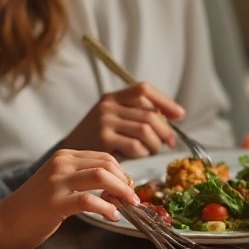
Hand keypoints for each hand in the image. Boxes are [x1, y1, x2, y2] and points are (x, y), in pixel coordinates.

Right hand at [0, 149, 138, 248]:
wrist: (3, 222)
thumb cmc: (33, 207)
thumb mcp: (59, 184)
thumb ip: (83, 181)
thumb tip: (116, 189)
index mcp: (64, 157)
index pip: (104, 157)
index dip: (123, 173)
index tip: (129, 189)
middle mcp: (61, 164)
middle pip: (107, 164)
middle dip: (126, 182)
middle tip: (133, 200)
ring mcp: (56, 182)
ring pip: (102, 177)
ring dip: (121, 192)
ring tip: (127, 206)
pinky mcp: (54, 203)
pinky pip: (89, 201)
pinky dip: (106, 209)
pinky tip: (112, 216)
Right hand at [60, 82, 182, 158]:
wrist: (68, 158)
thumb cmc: (94, 141)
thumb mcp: (110, 120)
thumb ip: (134, 115)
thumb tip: (172, 116)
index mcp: (111, 98)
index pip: (143, 90)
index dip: (165, 101)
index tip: (179, 115)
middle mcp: (108, 106)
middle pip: (150, 114)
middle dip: (165, 131)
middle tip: (169, 143)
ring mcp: (104, 122)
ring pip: (146, 131)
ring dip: (155, 144)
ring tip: (151, 151)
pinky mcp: (103, 140)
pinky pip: (136, 146)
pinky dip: (143, 153)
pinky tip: (138, 157)